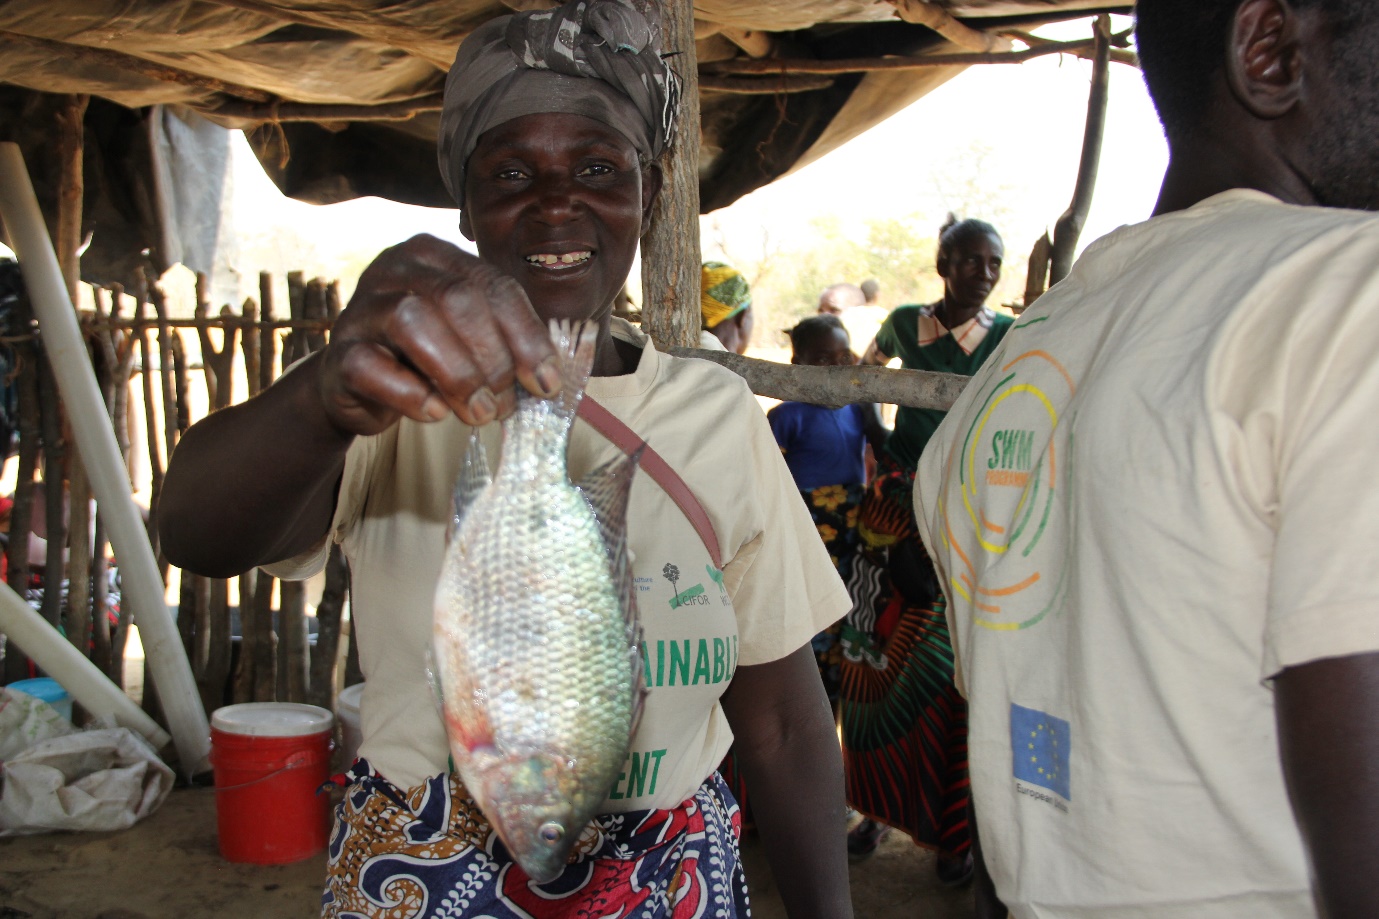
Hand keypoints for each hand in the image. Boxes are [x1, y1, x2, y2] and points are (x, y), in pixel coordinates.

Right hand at [316, 234, 560, 435]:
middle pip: (456, 299)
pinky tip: (436, 412)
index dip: (526, 336)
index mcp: (434, 255)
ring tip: (480, 413)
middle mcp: (394, 268)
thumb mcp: (470, 338)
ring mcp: (362, 307)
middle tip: (506, 405)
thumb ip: (505, 342)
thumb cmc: (426, 357)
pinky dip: (413, 395)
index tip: (546, 383)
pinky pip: (374, 368)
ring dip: (458, 375)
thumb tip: (549, 379)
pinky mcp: (339, 353)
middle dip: (493, 358)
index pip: (493, 285)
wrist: (358, 384)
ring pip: (413, 321)